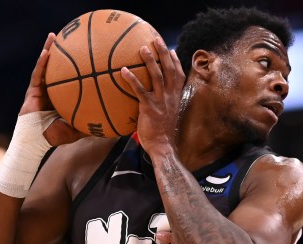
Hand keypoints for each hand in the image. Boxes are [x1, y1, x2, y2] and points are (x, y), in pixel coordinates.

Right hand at [20, 33, 87, 145]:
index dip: (79, 66)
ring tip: (54, 36)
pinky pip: (38, 73)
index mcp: (63, 95)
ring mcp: (41, 87)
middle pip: (59, 67)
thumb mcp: (80, 128)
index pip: (73, 77)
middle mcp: (53, 88)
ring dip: (49, 50)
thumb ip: (94, 124)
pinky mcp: (32, 89)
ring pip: (46, 65)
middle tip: (73, 37)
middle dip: (65, 52)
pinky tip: (47, 52)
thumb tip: (116, 126)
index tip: (90, 54)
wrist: (38, 140)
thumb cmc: (57, 135)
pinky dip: (42, 62)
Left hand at [120, 36, 184, 151]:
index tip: (171, 50)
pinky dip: (132, 80)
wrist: (163, 145)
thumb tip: (155, 96)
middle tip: (156, 40)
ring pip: (156, 76)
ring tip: (142, 48)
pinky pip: (140, 90)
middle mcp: (171, 96)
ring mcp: (161, 101)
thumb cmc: (163, 131)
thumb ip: (164, 102)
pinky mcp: (149, 107)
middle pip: (169, 70)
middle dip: (163, 53)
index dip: (175, 62)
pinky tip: (123, 71)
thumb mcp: (168, 114)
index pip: (179, 75)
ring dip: (150, 61)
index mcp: (176, 97)